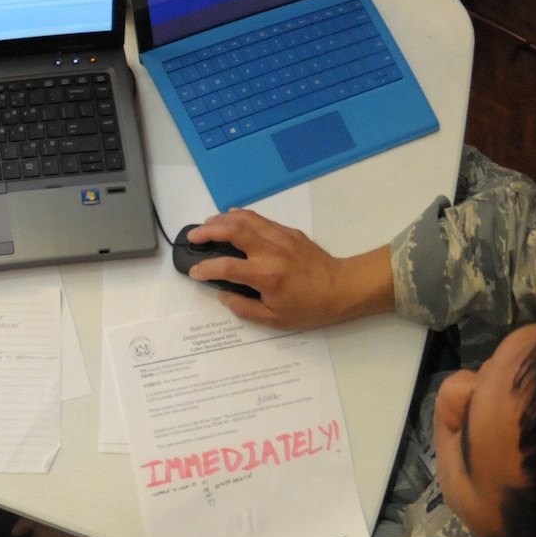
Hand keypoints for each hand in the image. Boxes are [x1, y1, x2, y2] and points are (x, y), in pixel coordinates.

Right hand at [0, 517, 92, 536]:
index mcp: (38, 519)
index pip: (25, 520)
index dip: (19, 527)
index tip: (15, 533)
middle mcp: (50, 515)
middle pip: (38, 520)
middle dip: (32, 526)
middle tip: (27, 533)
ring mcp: (65, 520)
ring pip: (51, 523)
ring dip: (45, 529)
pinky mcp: (76, 526)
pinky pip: (62, 528)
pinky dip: (57, 533)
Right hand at [184, 211, 393, 327]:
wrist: (342, 288)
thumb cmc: (309, 308)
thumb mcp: (275, 320)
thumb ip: (244, 308)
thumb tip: (222, 295)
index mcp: (266, 276)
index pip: (226, 267)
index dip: (205, 269)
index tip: (194, 272)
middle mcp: (271, 251)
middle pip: (233, 231)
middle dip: (208, 231)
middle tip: (192, 236)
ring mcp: (281, 237)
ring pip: (246, 218)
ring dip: (222, 219)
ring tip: (207, 223)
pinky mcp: (290, 232)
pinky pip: (261, 219)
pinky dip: (242, 216)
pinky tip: (231, 219)